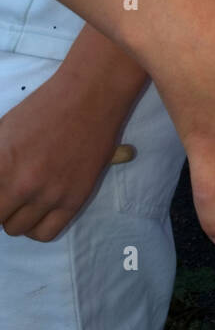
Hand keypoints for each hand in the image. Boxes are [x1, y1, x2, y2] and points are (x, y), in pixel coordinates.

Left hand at [0, 68, 129, 241]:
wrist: (91, 95)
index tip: (1, 188)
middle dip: (1, 205)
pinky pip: (44, 233)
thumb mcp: (4, 129)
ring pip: (17, 228)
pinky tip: (38, 209)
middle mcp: (20, 184)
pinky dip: (36, 227)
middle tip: (8, 192)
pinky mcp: (73, 200)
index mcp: (0, 162)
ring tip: (24, 197)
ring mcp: (48, 194)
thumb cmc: (46, 106)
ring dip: (16, 215)